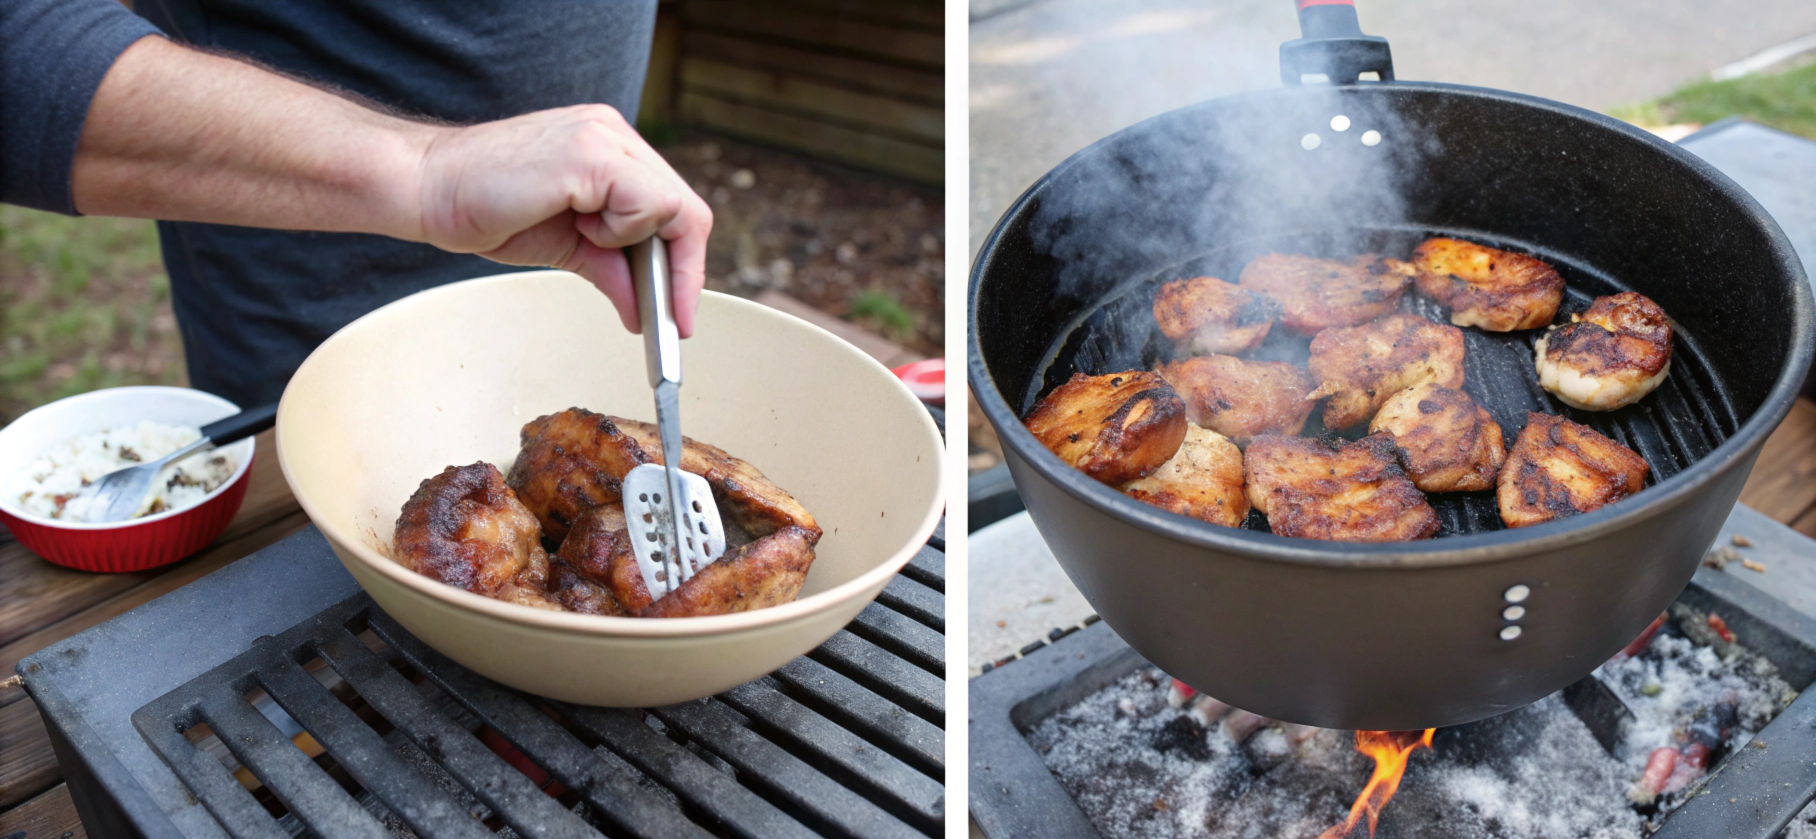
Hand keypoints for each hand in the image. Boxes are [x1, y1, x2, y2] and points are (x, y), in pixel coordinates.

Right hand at [413, 105, 712, 336]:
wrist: (428, 188)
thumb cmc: (486, 207)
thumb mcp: (568, 247)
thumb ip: (611, 270)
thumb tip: (642, 310)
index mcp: (612, 149)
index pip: (674, 206)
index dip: (685, 263)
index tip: (679, 315)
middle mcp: (614, 135)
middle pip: (685, 207)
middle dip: (682, 272)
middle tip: (671, 320)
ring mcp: (605, 138)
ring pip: (673, 206)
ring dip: (638, 246)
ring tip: (587, 241)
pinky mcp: (590, 153)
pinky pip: (646, 203)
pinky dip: (623, 231)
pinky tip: (581, 228)